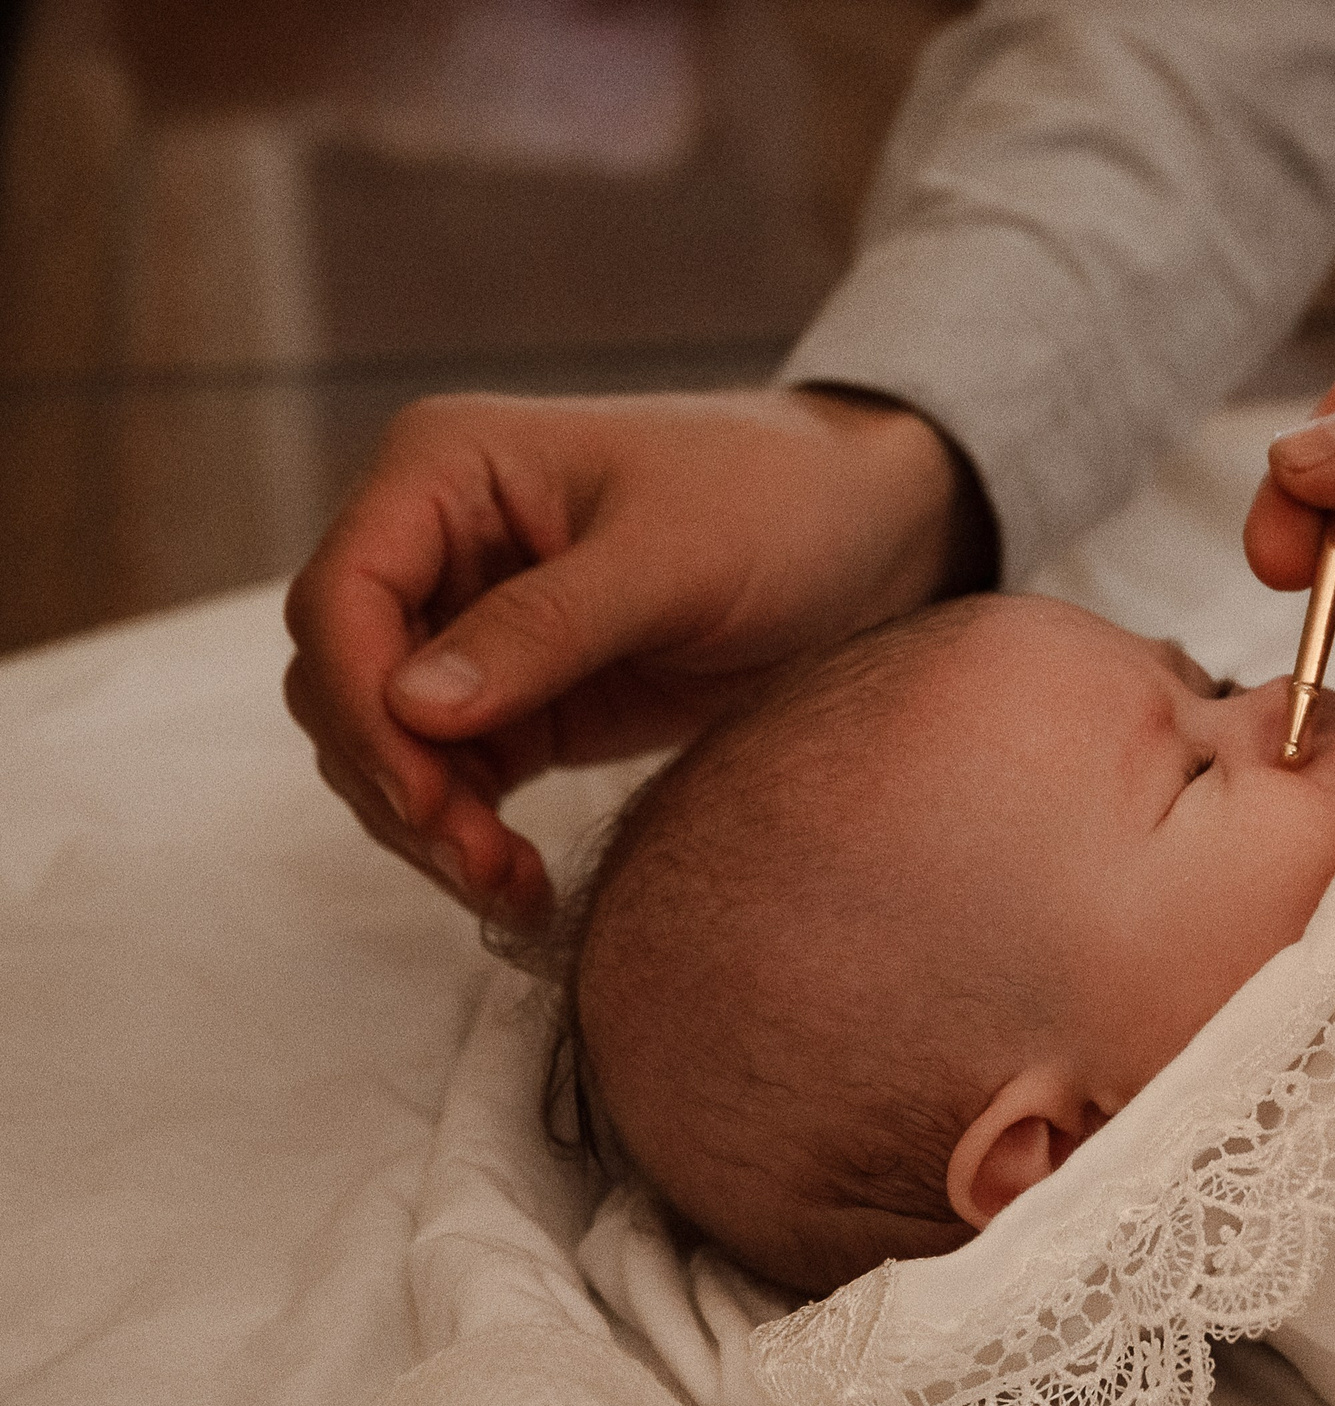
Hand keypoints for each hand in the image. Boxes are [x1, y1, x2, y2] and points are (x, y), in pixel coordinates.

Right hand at [283, 389, 987, 929]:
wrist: (872, 540)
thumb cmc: (781, 505)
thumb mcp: (673, 561)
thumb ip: (546, 627)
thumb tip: (410, 706)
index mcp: (445, 467)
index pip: (340, 596)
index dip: (362, 706)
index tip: (428, 798)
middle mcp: (434, 540)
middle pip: (340, 682)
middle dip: (394, 781)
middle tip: (480, 863)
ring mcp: (469, 625)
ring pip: (382, 745)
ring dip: (425, 826)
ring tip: (510, 888)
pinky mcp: (518, 700)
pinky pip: (448, 778)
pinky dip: (466, 837)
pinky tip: (522, 886)